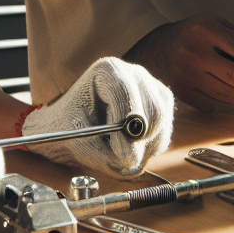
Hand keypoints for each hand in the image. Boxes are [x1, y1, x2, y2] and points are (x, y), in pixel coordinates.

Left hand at [19, 56, 173, 178]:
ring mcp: (151, 88)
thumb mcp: (77, 141)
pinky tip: (128, 149)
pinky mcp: (161, 107)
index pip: (126, 95)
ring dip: (144, 148)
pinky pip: (164, 134)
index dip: (126, 128)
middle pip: (153, 110)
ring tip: (119, 155)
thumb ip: (102, 154)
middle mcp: (134, 73)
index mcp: (108, 70)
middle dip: (139, 142)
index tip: (120, 154)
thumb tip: (133, 162)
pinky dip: (149, 150)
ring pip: (161, 124)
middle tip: (122, 160)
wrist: (73, 126)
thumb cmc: (70, 129)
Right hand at [124, 14, 233, 111]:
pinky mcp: (181, 92)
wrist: (156, 51)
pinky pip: (213, 105)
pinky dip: (222, 102)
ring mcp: (186, 73)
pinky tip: (217, 90)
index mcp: (204, 28)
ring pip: (228, 95)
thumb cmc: (196, 38)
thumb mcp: (220, 27)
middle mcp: (193, 51)